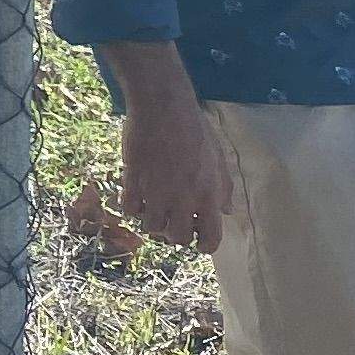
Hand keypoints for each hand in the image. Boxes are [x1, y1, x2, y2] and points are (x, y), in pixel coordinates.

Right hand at [117, 88, 232, 255]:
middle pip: (177, 238)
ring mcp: (155, 191)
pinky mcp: (133, 181)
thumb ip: (223, 188)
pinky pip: (130, 209)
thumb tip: (224, 210)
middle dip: (177, 234)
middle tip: (174, 222)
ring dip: (154, 222)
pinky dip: (133, 207)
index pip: (210, 238)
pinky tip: (138, 196)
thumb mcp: (219, 158)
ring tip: (154, 209)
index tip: (199, 242)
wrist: (163, 108)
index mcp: (208, 194)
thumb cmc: (195, 129)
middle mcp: (182, 198)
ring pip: (151, 227)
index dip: (205, 246)